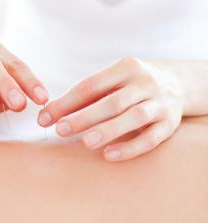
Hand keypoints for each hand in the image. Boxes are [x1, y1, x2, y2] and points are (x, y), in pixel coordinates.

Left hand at [38, 57, 184, 160]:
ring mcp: (160, 103)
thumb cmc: (131, 86)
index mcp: (126, 67)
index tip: (44, 118)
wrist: (178, 84)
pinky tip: (109, 155)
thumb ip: (86, 96)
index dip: (66, 102)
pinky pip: (150, 138)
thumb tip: (49, 114)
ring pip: (133, 117)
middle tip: (60, 130)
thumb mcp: (113, 81)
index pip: (91, 85)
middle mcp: (145, 82)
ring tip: (85, 142)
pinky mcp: (169, 123)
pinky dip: (129, 148)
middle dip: (84, 117)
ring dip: (108, 130)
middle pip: (112, 102)